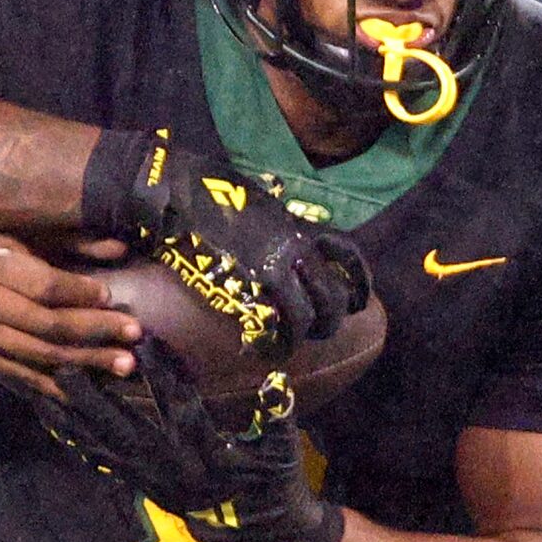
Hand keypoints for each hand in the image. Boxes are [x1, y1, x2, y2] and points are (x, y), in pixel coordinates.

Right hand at [0, 233, 141, 397]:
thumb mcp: (16, 230)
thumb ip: (67, 239)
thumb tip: (121, 247)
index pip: (41, 286)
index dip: (79, 293)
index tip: (110, 295)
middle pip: (45, 325)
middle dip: (94, 332)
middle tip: (134, 335)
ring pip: (37, 355)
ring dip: (84, 362)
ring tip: (123, 365)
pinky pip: (20, 375)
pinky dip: (54, 383)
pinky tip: (85, 389)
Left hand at [33, 342, 345, 541]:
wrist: (261, 533)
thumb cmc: (274, 485)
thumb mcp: (283, 455)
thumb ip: (278, 420)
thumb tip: (278, 382)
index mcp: (205, 455)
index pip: (179, 408)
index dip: (161, 374)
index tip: (141, 340)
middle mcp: (170, 467)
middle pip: (123, 428)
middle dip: (92, 397)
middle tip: (64, 363)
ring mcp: (150, 477)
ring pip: (102, 445)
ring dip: (70, 416)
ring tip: (38, 385)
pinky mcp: (140, 483)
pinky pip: (99, 460)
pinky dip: (73, 437)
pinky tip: (48, 416)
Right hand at [85, 132, 371, 345]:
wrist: (181, 191)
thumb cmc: (213, 192)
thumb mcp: (261, 205)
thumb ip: (279, 226)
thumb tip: (284, 241)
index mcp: (298, 225)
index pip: (346, 253)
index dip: (360, 282)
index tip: (361, 301)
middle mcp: (295, 247)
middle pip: (333, 294)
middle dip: (331, 318)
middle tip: (320, 329)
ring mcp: (274, 267)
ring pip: (309, 314)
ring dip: (305, 334)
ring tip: (292, 343)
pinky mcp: (250, 285)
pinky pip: (278, 324)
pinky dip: (277, 342)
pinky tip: (268, 350)